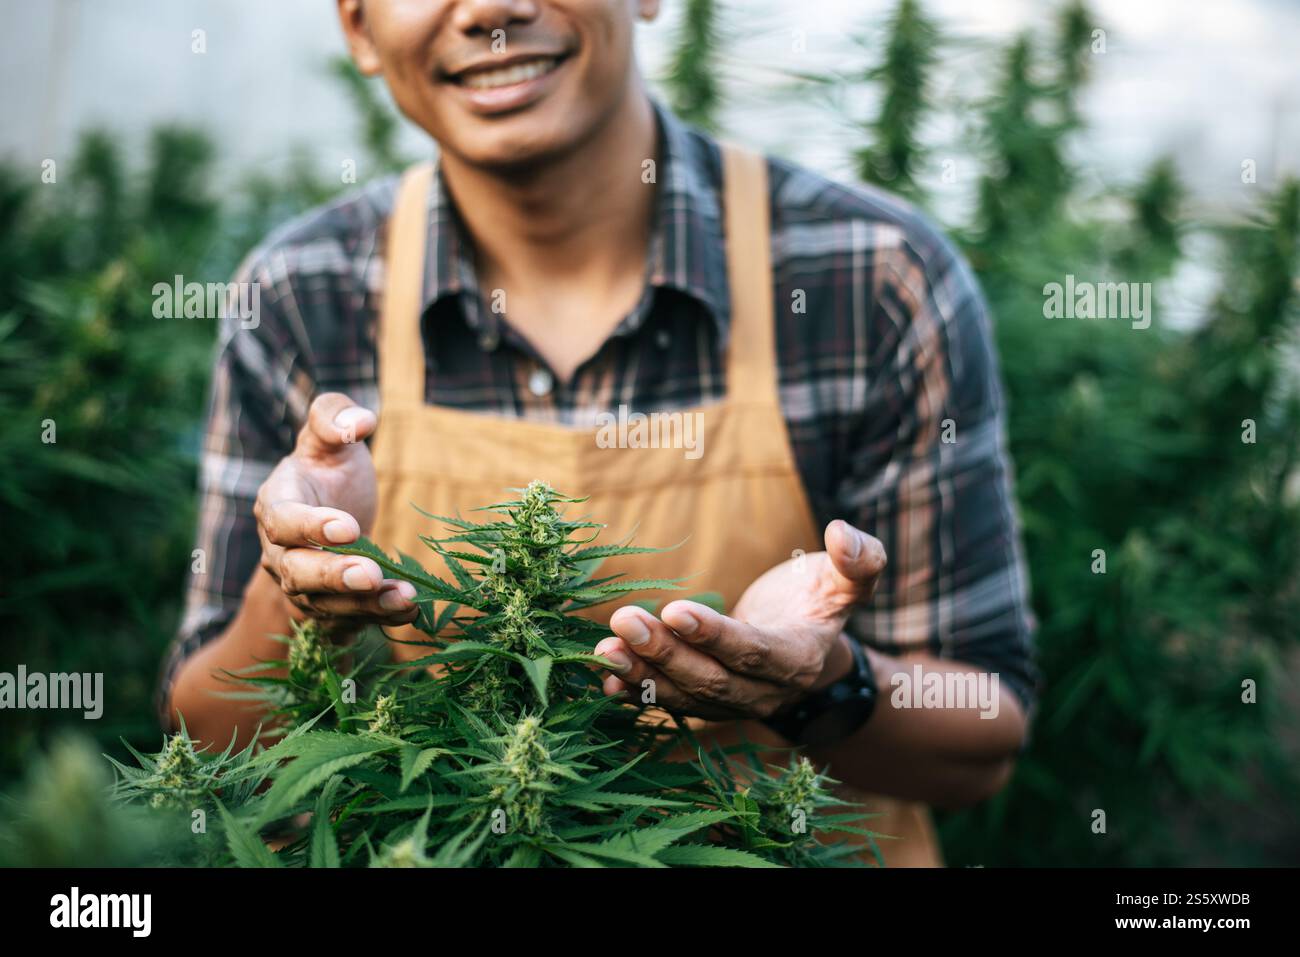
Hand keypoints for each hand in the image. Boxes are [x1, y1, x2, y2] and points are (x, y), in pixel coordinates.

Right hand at [253, 392, 417, 629]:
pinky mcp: (330, 609)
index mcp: (276, 504)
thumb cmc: (330, 471)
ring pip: (326, 604)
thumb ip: (334, 417)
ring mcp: (303, 587)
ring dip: (364, 604)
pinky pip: (350, 620)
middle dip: (333, 576)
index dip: (311, 527)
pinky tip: (410, 611)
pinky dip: (380, 619)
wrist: (334, 516)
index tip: (349, 527)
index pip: (283, 521)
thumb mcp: (330, 438)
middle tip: (370, 574)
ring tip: (405, 597)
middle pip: (297, 572)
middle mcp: (281, 552)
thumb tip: (358, 421)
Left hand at [595, 520, 885, 719]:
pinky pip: (668, 703)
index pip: (753, 651)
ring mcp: (731, 704)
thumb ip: (859, 561)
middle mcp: (763, 692)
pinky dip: (635, 692)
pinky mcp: (703, 702)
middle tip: (625, 620)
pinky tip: (605, 676)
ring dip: (642, 674)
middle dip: (666, 652)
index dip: (716, 635)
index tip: (675, 610)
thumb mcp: (849, 581)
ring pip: (684, 695)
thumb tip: (842, 532)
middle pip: (711, 678)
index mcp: (798, 658)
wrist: (809, 652)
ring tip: (605, 650)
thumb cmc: (820, 603)